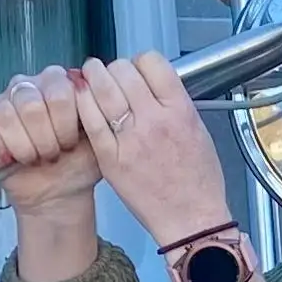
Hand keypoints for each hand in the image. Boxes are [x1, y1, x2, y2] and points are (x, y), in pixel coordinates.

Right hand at [0, 67, 101, 217]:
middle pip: (31, 104)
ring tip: (33, 157)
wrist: (60, 190)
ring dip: (23, 146)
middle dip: (45, 139)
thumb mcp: (98, 139)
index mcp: (57, 82)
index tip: (70, 142)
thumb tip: (90, 100)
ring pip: (5, 115)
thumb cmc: (77, 162)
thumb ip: (96, 114)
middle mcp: (28, 86)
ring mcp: (2, 103)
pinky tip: (8, 158)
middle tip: (52, 153)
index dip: (65, 125)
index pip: (58, 92)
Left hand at [72, 53, 232, 251]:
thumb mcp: (198, 131)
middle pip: (123, 71)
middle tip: (110, 74)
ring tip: (91, 78)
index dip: (140, 62)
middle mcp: (155, 120)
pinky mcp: (111, 158)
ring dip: (93, 77)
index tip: (137, 70)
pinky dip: (83, 104)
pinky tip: (82, 100)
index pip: (152, 62)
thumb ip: (174, 104)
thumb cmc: (198, 182)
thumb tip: (149, 84)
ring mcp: (130, 139)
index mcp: (180, 110)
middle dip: (115, 68)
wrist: (191, 220)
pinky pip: (90, 120)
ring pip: (102, 89)